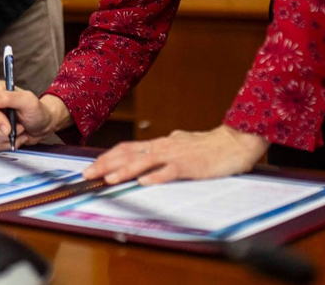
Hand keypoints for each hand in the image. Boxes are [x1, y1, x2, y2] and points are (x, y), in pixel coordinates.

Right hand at [0, 82, 69, 148]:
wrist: (42, 126)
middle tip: (19, 128)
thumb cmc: (37, 111)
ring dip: (7, 137)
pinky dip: (6, 144)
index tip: (8, 126)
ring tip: (20, 130)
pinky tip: (16, 138)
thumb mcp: (28, 101)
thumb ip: (9, 97)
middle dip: (2, 130)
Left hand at [84, 125, 268, 185]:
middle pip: (129, 154)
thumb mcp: (182, 144)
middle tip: (88, 175)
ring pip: (145, 162)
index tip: (91, 167)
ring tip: (109, 180)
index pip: (127, 149)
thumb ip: (167, 148)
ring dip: (125, 171)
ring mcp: (176, 156)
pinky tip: (144, 183)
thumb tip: (154, 150)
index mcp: (161, 144)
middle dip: (106, 165)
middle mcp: (164, 147)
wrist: (236, 141)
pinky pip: (171, 171)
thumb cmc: (211, 146)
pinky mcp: (191, 166)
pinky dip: (156, 177)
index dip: (107, 158)